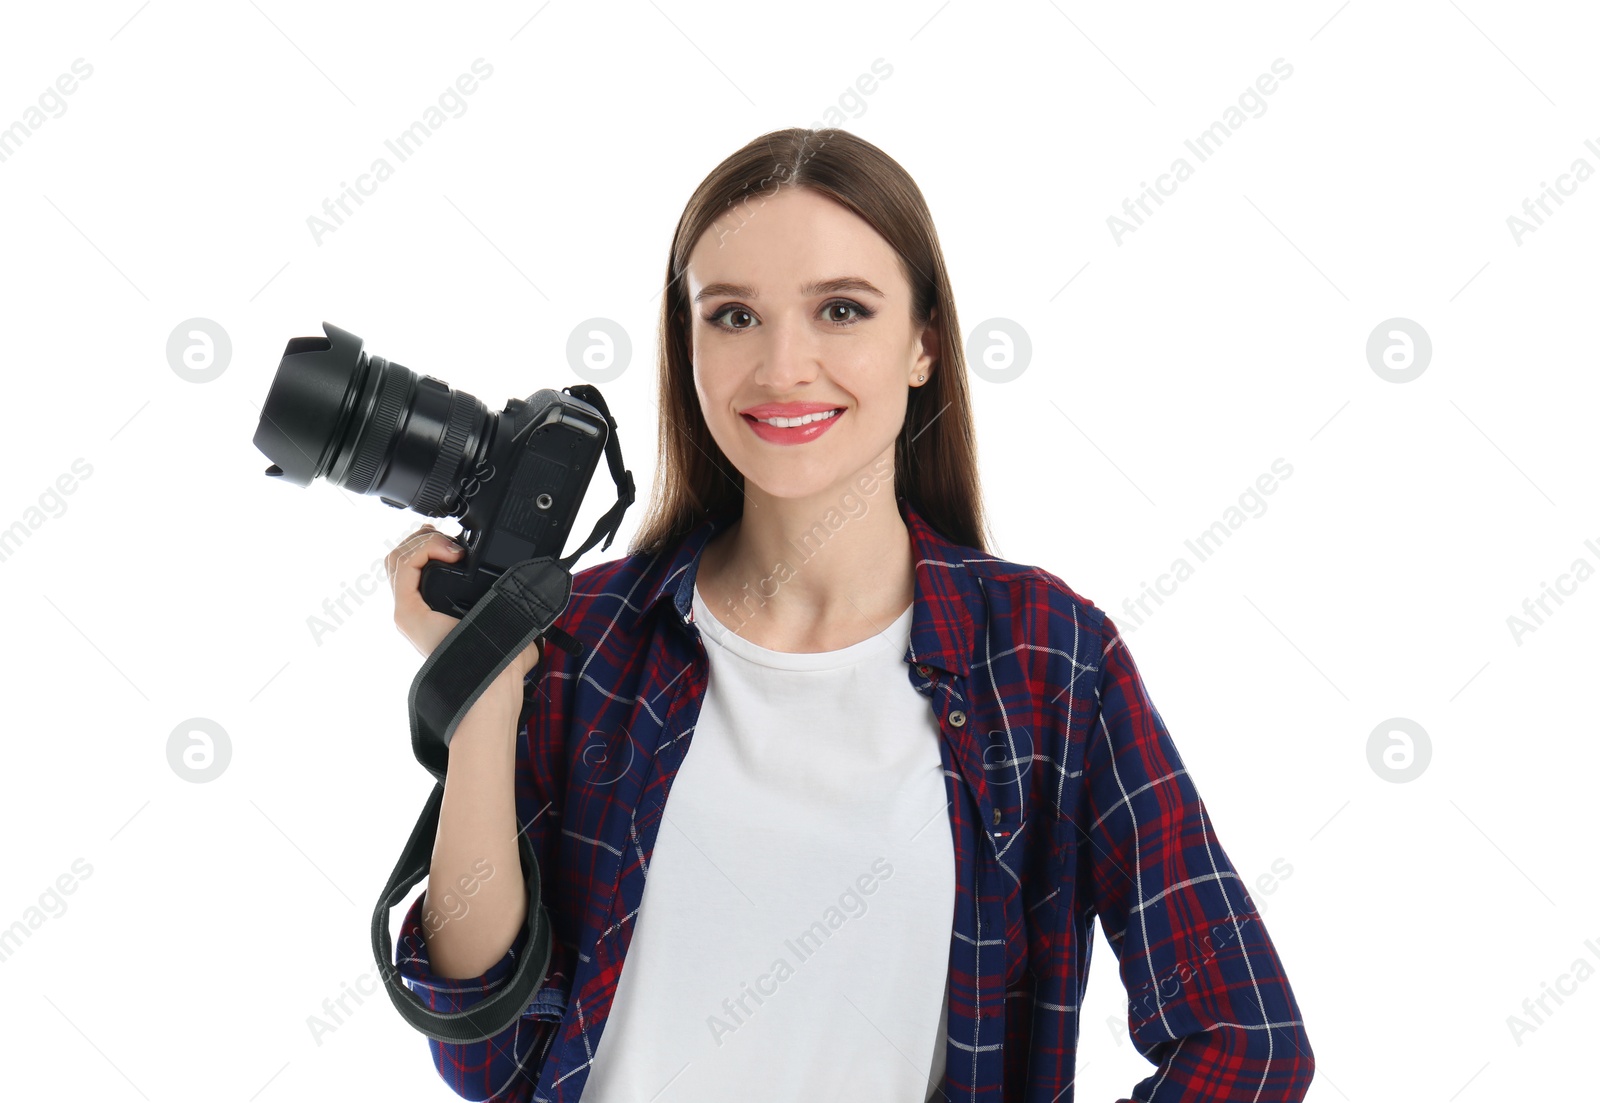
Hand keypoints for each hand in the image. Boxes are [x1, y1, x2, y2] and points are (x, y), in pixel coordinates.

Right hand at [385, 523, 542, 677]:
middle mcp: (416, 609)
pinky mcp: (407, 614)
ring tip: (452, 548)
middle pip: (401, 558)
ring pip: (397, 559)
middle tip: (449, 538)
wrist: (494, 678)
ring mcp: (409, 611)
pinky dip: (424, 550)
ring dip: (424, 541)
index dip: (429, 545)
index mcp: (433, 610)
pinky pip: (403, 568)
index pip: (415, 566)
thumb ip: (517, 604)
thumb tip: (543, 592)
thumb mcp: (510, 619)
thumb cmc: (502, 658)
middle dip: (422, 538)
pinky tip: (451, 554)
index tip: (457, 544)